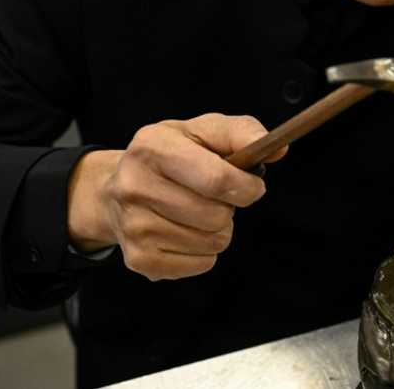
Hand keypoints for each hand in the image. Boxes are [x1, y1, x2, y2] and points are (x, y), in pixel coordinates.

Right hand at [66, 113, 285, 279]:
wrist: (116, 188)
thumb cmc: (170, 156)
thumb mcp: (202, 130)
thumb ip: (242, 132)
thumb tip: (277, 148)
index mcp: (153, 147)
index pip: (215, 179)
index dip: (246, 187)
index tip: (252, 186)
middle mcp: (135, 186)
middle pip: (216, 216)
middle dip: (228, 207)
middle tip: (212, 196)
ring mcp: (134, 226)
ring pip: (212, 243)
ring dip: (217, 230)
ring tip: (196, 212)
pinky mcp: (139, 259)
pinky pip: (201, 264)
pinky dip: (203, 251)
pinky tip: (184, 231)